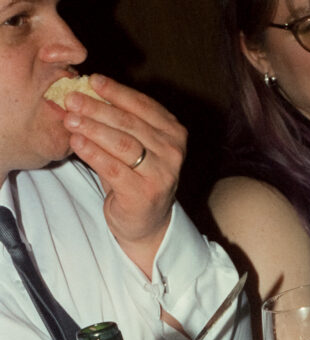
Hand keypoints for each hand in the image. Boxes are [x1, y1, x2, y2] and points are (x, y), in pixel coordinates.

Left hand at [63, 75, 186, 277]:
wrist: (146, 222)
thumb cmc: (136, 177)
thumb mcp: (136, 144)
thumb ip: (121, 120)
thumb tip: (86, 90)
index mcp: (174, 133)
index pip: (143, 105)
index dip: (116, 91)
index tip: (92, 80)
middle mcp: (173, 152)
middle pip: (129, 123)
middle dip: (97, 108)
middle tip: (71, 98)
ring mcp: (161, 174)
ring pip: (122, 143)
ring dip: (92, 128)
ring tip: (70, 118)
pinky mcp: (144, 194)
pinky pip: (113, 168)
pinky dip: (92, 153)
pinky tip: (76, 142)